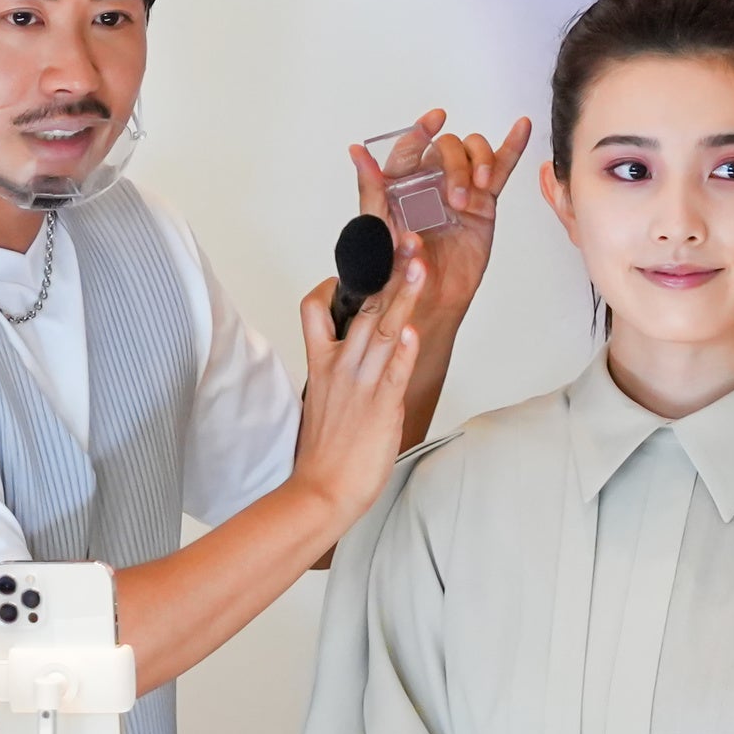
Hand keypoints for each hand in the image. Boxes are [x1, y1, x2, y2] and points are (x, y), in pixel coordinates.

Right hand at [291, 253, 426, 538]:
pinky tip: (412, 329)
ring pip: (382, 329)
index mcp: (322, 363)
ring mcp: (361, 385)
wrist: (321, 490)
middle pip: (362, 308)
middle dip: (387, 272)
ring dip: (403, 295)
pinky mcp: (381, 406)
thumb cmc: (325, 452)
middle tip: (404, 243)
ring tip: (418, 266)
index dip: (333, 284)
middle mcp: (341, 367)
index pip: (315, 308)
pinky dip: (403, 349)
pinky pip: (394, 371)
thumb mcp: (323, 400)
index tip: (356, 268)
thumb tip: (356, 357)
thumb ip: (340, 373)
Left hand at [353, 109, 534, 341]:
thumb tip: (357, 152)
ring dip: (479, 163)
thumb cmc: (396, 269)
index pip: (412, 146)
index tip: (434, 119)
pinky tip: (522, 127)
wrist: (425, 301)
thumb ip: (372, 188)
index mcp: (402, 182)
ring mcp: (459, 189)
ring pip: (474, 153)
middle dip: (456, 164)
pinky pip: (499, 170)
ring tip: (477, 191)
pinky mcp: (484, 203)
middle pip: (449, 147)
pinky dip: (511, 147)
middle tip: (458, 198)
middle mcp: (430, 180)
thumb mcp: (378, 229)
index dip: (422, 129)